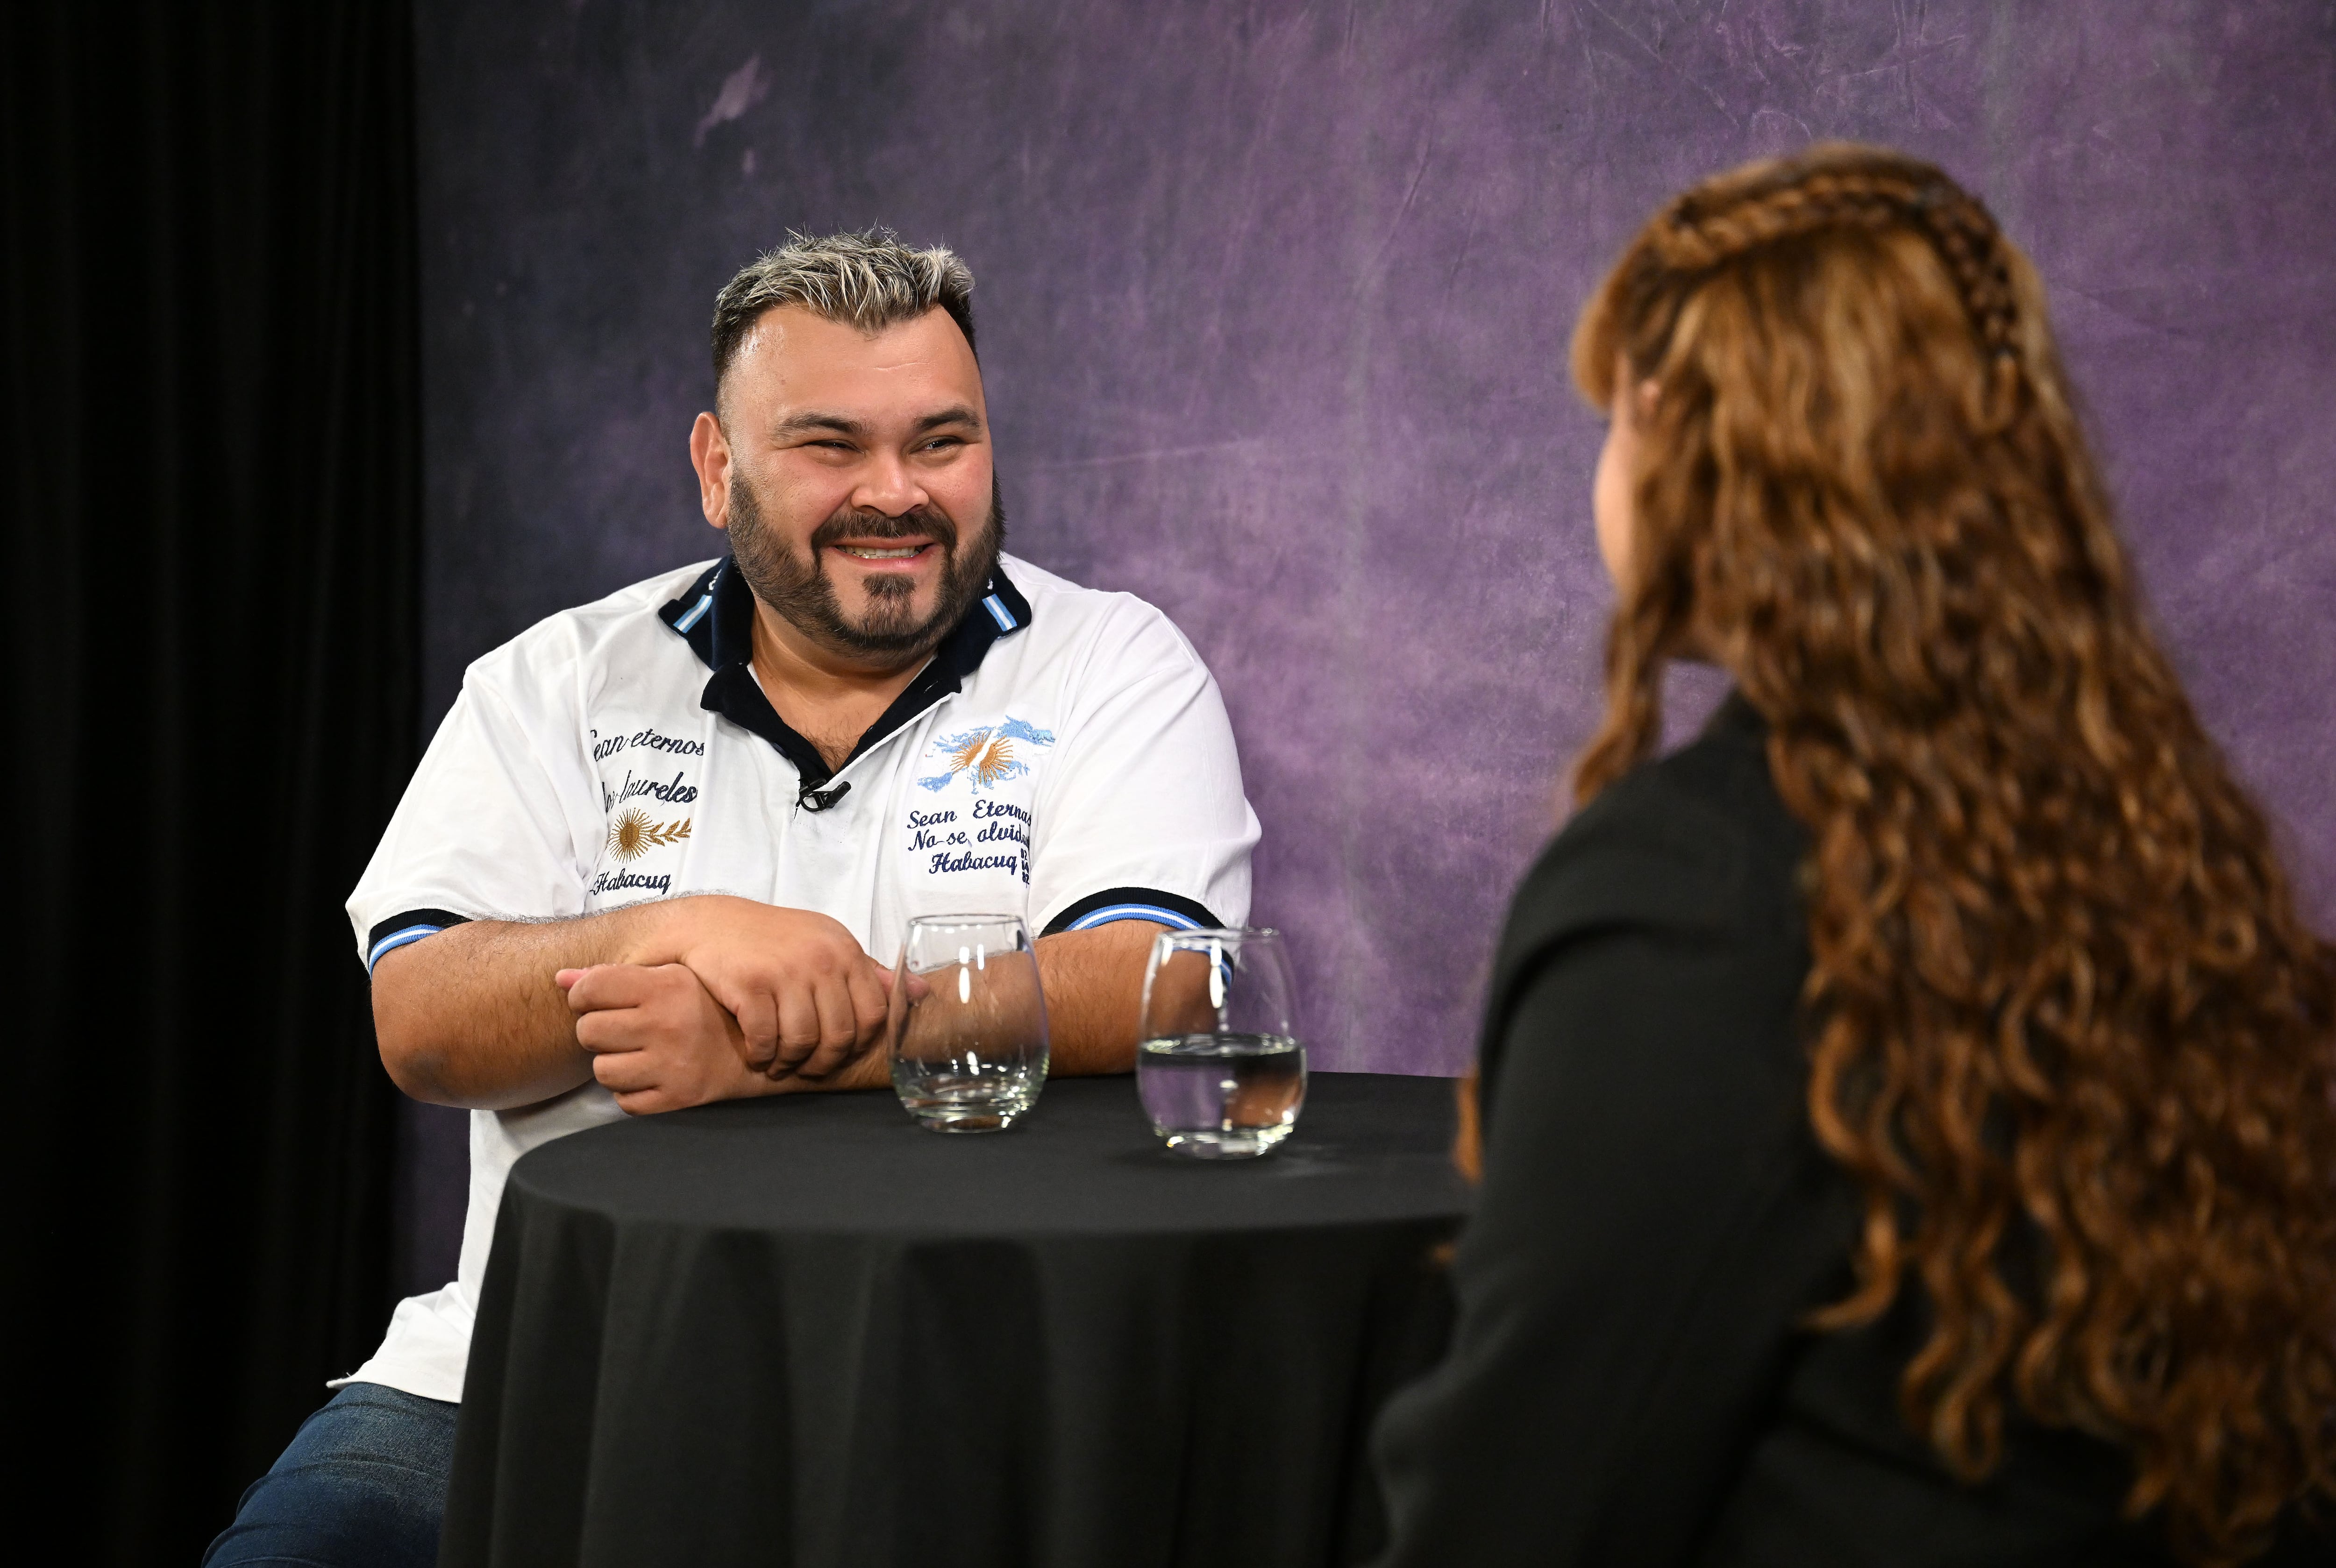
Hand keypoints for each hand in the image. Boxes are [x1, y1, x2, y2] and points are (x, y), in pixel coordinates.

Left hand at [559, 962, 777, 1114]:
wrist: (760, 1049)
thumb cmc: (707, 1007)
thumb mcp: (669, 977)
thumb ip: (613, 976)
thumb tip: (559, 979)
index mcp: (666, 986)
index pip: (589, 989)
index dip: (583, 996)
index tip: (597, 1000)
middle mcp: (668, 1024)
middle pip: (588, 1032)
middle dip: (598, 1032)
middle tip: (621, 1029)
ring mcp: (672, 1064)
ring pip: (602, 1071)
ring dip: (613, 1064)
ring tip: (637, 1053)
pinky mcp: (677, 1098)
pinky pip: (624, 1102)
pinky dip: (632, 1092)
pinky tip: (651, 1075)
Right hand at [637, 896, 893, 1078]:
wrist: (712, 924)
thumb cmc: (774, 940)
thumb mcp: (827, 944)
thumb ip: (871, 973)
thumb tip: (921, 992)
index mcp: (844, 950)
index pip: (875, 1012)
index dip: (861, 1043)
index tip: (841, 1054)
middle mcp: (821, 958)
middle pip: (840, 1034)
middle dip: (825, 1062)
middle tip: (808, 1069)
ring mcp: (785, 970)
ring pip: (803, 1040)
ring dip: (790, 1063)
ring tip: (780, 1064)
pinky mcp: (750, 984)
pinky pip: (766, 1039)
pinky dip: (763, 1055)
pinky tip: (758, 1054)